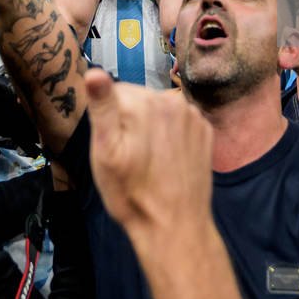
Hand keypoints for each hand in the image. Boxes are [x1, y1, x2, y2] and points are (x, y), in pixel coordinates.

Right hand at [83, 68, 211, 239]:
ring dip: (151, 126)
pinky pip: (179, 121)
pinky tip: (167, 159)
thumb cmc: (132, 194)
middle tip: (128, 156)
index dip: (107, 119)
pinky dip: (171, 133)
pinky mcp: (205, 130)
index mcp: (144, 102)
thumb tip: (93, 72)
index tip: (112, 145)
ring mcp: (192, 116)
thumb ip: (102, 108)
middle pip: (138, 98)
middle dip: (129, 120)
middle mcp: (172, 101)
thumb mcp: (106, 154)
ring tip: (148, 160)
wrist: (175, 227)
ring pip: (159, 108)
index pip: (112, 91)